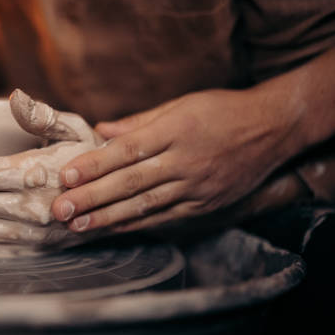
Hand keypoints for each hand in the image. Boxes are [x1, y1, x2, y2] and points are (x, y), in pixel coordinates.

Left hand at [51, 88, 302, 233]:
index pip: (128, 150)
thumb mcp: (181, 104)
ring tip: (78, 225)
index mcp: (176, 129)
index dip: (95, 164)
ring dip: (108, 218)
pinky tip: (111, 229)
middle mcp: (185, 160)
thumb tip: (100, 130)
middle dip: (92, 197)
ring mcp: (196, 186)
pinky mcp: (205, 204)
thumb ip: (138, 121)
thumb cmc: (222, 111)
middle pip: (131, 182)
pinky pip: (164, 217)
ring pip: (145, 205)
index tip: (67, 176)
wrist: (273, 129)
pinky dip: (135, 225)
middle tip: (61, 209)